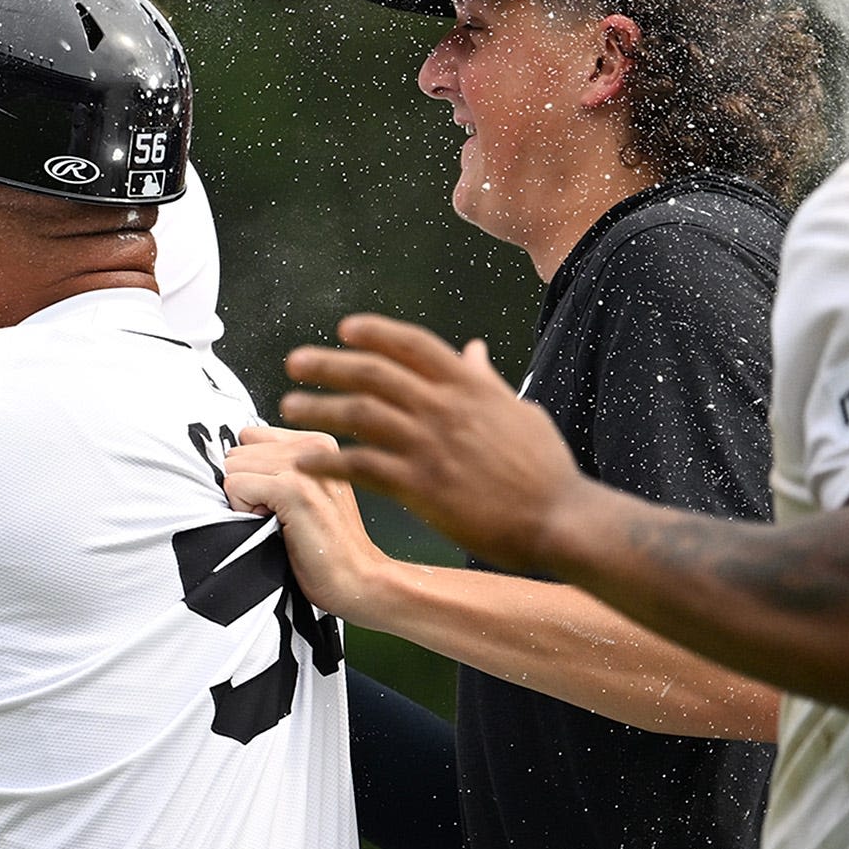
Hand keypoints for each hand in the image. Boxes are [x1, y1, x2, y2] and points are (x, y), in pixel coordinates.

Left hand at [218, 426, 392, 620]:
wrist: (359, 579)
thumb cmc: (325, 545)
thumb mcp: (304, 491)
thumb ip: (274, 465)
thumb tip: (228, 457)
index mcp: (317, 442)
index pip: (248, 436)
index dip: (250, 472)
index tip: (275, 498)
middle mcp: (314, 446)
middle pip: (236, 451)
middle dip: (245, 484)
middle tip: (278, 513)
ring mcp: (305, 465)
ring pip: (232, 467)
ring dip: (244, 499)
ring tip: (279, 519)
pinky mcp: (294, 489)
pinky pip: (235, 486)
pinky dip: (242, 510)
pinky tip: (273, 525)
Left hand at [278, 315, 586, 570]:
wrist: (560, 519)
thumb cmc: (545, 470)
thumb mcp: (520, 411)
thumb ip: (486, 381)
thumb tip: (473, 349)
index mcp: (470, 387)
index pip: (414, 344)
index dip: (376, 332)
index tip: (345, 328)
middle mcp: (446, 408)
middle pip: (374, 373)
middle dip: (329, 364)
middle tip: (295, 362)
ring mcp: (431, 445)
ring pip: (360, 413)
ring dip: (318, 407)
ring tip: (288, 407)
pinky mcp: (420, 485)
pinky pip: (361, 465)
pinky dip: (328, 460)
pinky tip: (305, 460)